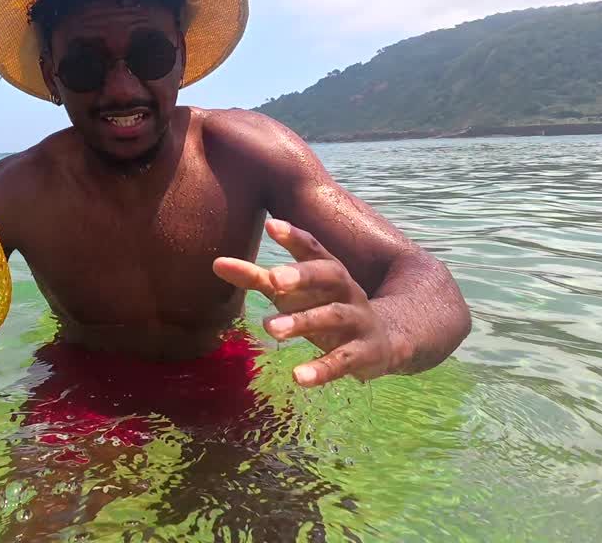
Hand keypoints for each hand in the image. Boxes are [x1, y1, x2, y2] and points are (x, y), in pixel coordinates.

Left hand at [212, 219, 398, 386]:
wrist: (384, 342)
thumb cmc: (323, 308)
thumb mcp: (293, 294)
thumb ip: (258, 278)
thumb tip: (217, 263)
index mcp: (329, 271)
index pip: (314, 249)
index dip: (295, 237)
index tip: (271, 225)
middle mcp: (347, 290)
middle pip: (330, 275)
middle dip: (303, 275)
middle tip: (274, 279)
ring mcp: (358, 321)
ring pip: (333, 317)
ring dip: (303, 322)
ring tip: (269, 329)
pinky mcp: (364, 353)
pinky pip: (344, 360)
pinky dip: (322, 368)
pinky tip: (298, 376)